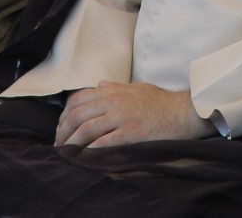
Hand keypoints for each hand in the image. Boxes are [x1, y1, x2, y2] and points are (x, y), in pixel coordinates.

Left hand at [55, 80, 208, 148]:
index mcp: (114, 91)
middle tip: (59, 144)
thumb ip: (116, 87)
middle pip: (77, 115)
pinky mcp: (130, 133)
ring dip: (71, 143)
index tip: (61, 127)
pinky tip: (83, 157)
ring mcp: (122, 117)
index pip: (78, 99)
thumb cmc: (161, 102)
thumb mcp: (136, 88)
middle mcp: (114, 102)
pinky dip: (89, 150)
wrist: (182, 112)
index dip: (64, 114)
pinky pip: (103, 142)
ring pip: (86, 129)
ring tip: (66, 153)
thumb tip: (99, 84)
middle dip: (63, 131)